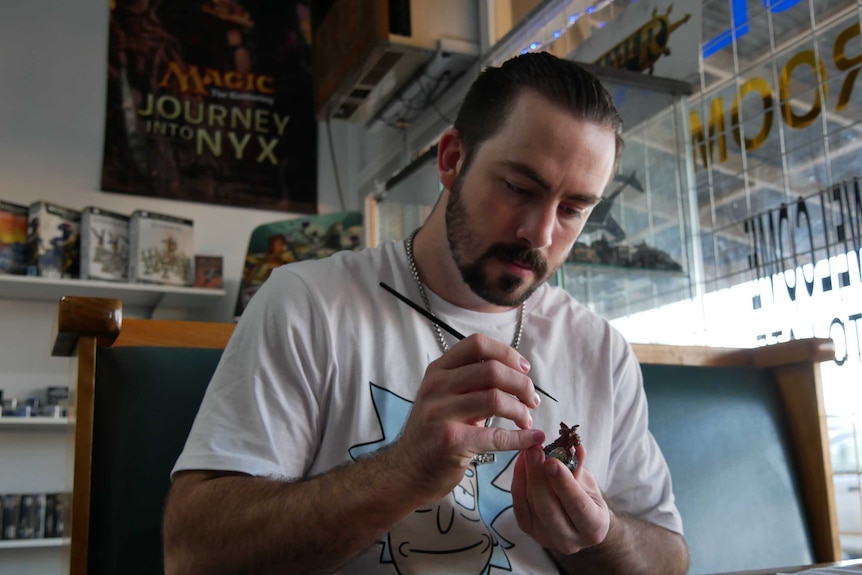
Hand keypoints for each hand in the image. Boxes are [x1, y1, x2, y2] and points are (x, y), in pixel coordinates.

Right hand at [391, 333, 544, 501]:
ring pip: (496, 399)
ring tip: (527, 421)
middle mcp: (436, 387)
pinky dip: (521, 437)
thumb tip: (515, 370)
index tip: (524, 369)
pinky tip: (533, 438)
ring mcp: (440, 414)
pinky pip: (496, 435)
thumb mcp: (446, 397)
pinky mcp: (450, 442)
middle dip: (522, 384)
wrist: (407, 470)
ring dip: (521, 410)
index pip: (477, 344)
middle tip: (532, 400)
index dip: (507, 353)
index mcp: (438, 370)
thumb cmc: (435, 432)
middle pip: (492, 370)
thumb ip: (472, 381)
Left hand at [511, 443, 610, 554]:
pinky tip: (521, 463)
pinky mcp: (529, 531)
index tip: (552, 461)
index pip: (578, 506)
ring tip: (527, 452)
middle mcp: (569, 540)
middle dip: (539, 477)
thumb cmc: (587, 499)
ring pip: (531, 507)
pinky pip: (519, 506)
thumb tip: (574, 447)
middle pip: (549, 509)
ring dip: (526, 476)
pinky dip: (518, 482)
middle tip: (534, 451)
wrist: (578, 521)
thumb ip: (580, 468)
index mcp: (593, 528)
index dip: (564, 483)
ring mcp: (546, 538)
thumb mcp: (589, 484)